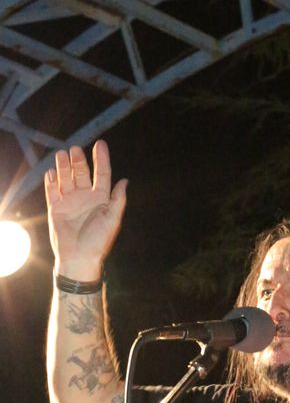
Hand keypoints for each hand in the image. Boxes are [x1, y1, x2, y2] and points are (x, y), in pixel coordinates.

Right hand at [45, 140, 126, 279]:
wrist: (79, 258)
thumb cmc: (98, 241)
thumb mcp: (112, 219)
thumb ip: (118, 200)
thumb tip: (125, 180)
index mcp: (101, 199)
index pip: (102, 174)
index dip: (101, 159)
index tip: (100, 144)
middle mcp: (85, 197)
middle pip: (82, 173)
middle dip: (79, 161)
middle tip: (75, 150)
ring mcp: (70, 201)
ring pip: (66, 178)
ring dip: (64, 166)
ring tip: (62, 155)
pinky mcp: (56, 208)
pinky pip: (52, 190)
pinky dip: (51, 180)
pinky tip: (51, 171)